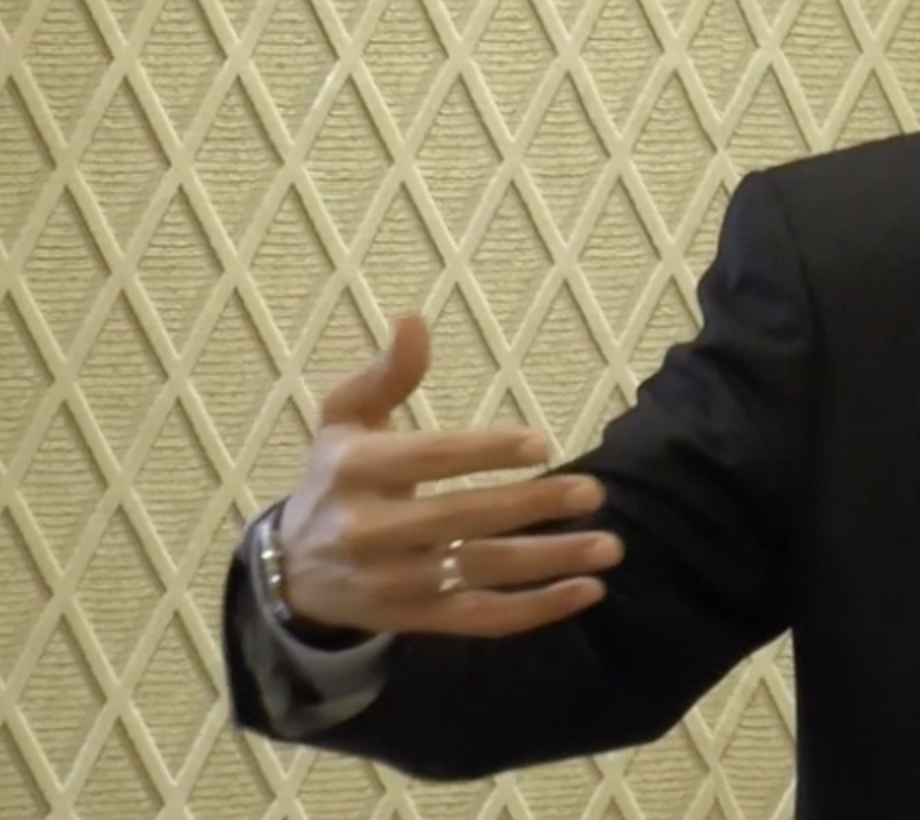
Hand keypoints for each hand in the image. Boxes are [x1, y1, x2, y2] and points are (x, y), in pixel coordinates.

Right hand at [273, 314, 622, 637]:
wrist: (289, 570)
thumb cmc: (336, 478)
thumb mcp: (344, 421)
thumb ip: (385, 375)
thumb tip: (415, 321)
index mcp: (353, 471)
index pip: (427, 460)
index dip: (485, 452)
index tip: (542, 444)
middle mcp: (367, 532)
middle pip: (460, 519)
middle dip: (531, 506)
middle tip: (593, 492)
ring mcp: (391, 582)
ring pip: (478, 572)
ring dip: (549, 561)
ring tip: (608, 547)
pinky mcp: (413, 620)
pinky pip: (479, 619)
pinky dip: (535, 611)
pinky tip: (586, 591)